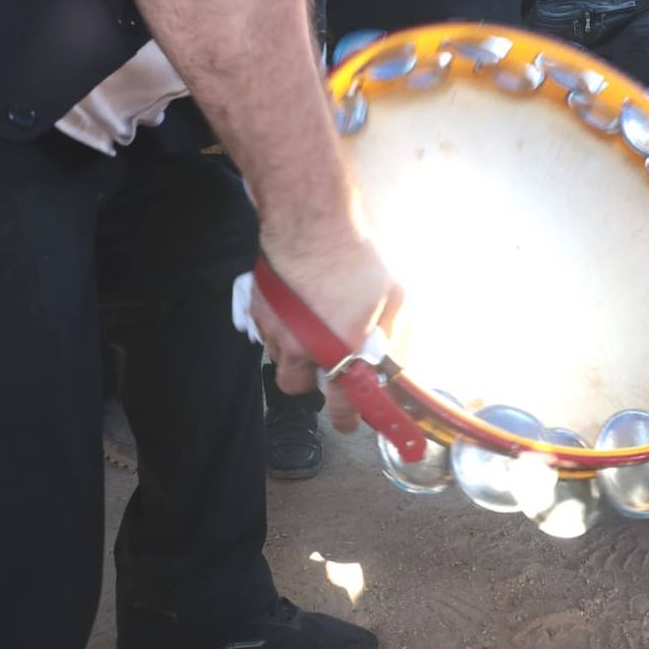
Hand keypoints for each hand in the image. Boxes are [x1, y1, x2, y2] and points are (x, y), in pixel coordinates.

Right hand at [251, 226, 403, 432]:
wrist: (311, 226)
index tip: (351, 423)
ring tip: (310, 329)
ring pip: (279, 360)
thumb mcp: (391, 295)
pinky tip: (294, 310)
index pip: (341, 402)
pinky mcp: (257, 311)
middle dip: (311, 381)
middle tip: (325, 363)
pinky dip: (280, 330)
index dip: (347, 418)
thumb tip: (383, 349)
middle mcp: (303, 349)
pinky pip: (266, 334)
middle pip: (297, 387)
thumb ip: (387, 330)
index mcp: (339, 351)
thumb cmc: (355, 259)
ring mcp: (275, 331)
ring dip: (294, 353)